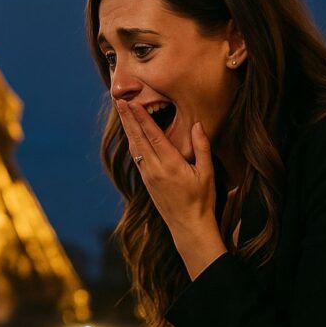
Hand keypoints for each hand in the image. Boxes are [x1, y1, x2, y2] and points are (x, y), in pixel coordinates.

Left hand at [115, 100, 225, 278]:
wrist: (188, 225)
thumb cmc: (201, 199)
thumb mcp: (206, 172)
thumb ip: (202, 147)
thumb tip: (198, 124)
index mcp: (170, 165)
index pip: (153, 135)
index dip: (141, 118)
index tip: (132, 103)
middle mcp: (155, 169)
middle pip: (138, 138)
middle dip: (128, 118)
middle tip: (118, 100)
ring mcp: (148, 176)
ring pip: (134, 147)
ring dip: (127, 128)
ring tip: (121, 113)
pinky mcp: (146, 181)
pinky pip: (136, 157)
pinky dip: (132, 142)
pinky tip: (130, 134)